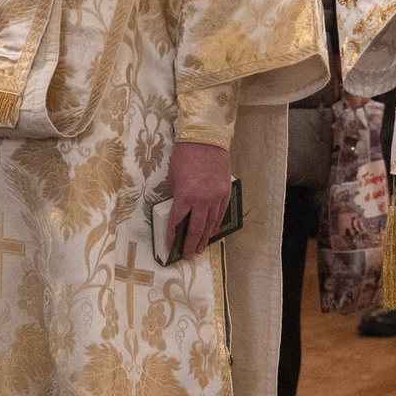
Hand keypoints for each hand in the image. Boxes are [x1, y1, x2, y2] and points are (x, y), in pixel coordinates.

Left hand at [163, 140, 233, 261]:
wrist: (206, 139)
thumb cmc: (185, 155)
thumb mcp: (174, 176)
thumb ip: (177, 195)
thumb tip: (179, 209)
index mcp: (186, 196)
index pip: (177, 222)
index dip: (172, 236)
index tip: (170, 247)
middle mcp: (202, 200)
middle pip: (196, 228)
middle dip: (191, 244)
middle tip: (188, 255)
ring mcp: (216, 197)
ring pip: (211, 224)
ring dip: (205, 238)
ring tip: (200, 248)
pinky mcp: (225, 192)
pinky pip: (220, 214)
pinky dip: (216, 225)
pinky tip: (212, 232)